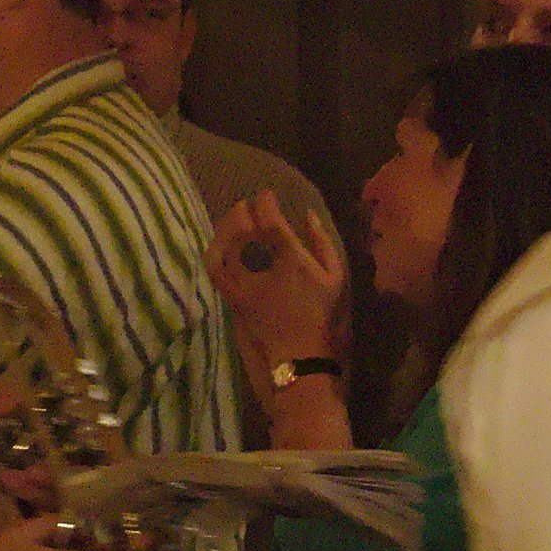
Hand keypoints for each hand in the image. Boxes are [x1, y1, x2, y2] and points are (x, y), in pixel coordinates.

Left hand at [206, 189, 344, 368]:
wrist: (300, 354)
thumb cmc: (322, 314)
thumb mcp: (335, 276)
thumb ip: (322, 242)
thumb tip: (307, 214)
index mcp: (291, 259)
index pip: (270, 221)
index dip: (265, 203)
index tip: (266, 195)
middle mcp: (263, 266)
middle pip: (244, 229)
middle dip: (243, 211)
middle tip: (248, 204)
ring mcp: (243, 282)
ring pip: (226, 245)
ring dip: (228, 226)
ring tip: (235, 217)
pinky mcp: (231, 296)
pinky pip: (215, 267)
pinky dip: (214, 250)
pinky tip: (220, 242)